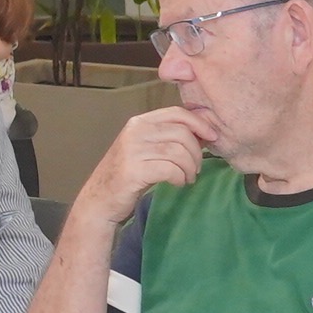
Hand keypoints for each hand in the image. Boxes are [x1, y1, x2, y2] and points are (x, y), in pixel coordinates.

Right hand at [85, 106, 210, 214]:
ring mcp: (132, 150)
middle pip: (182, 133)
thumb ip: (166, 137)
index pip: (177, 113)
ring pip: (178, 152)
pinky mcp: (133, 170)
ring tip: (188, 178)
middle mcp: (134, 131)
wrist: (100, 199)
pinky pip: (170, 169)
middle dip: (197, 152)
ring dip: (190, 167)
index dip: (199, 123)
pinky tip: (177, 183)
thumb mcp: (144, 148)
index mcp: (139, 122)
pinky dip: (180, 177)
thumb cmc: (127, 175)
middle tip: (196, 168)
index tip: (212, 137)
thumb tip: (202, 131)